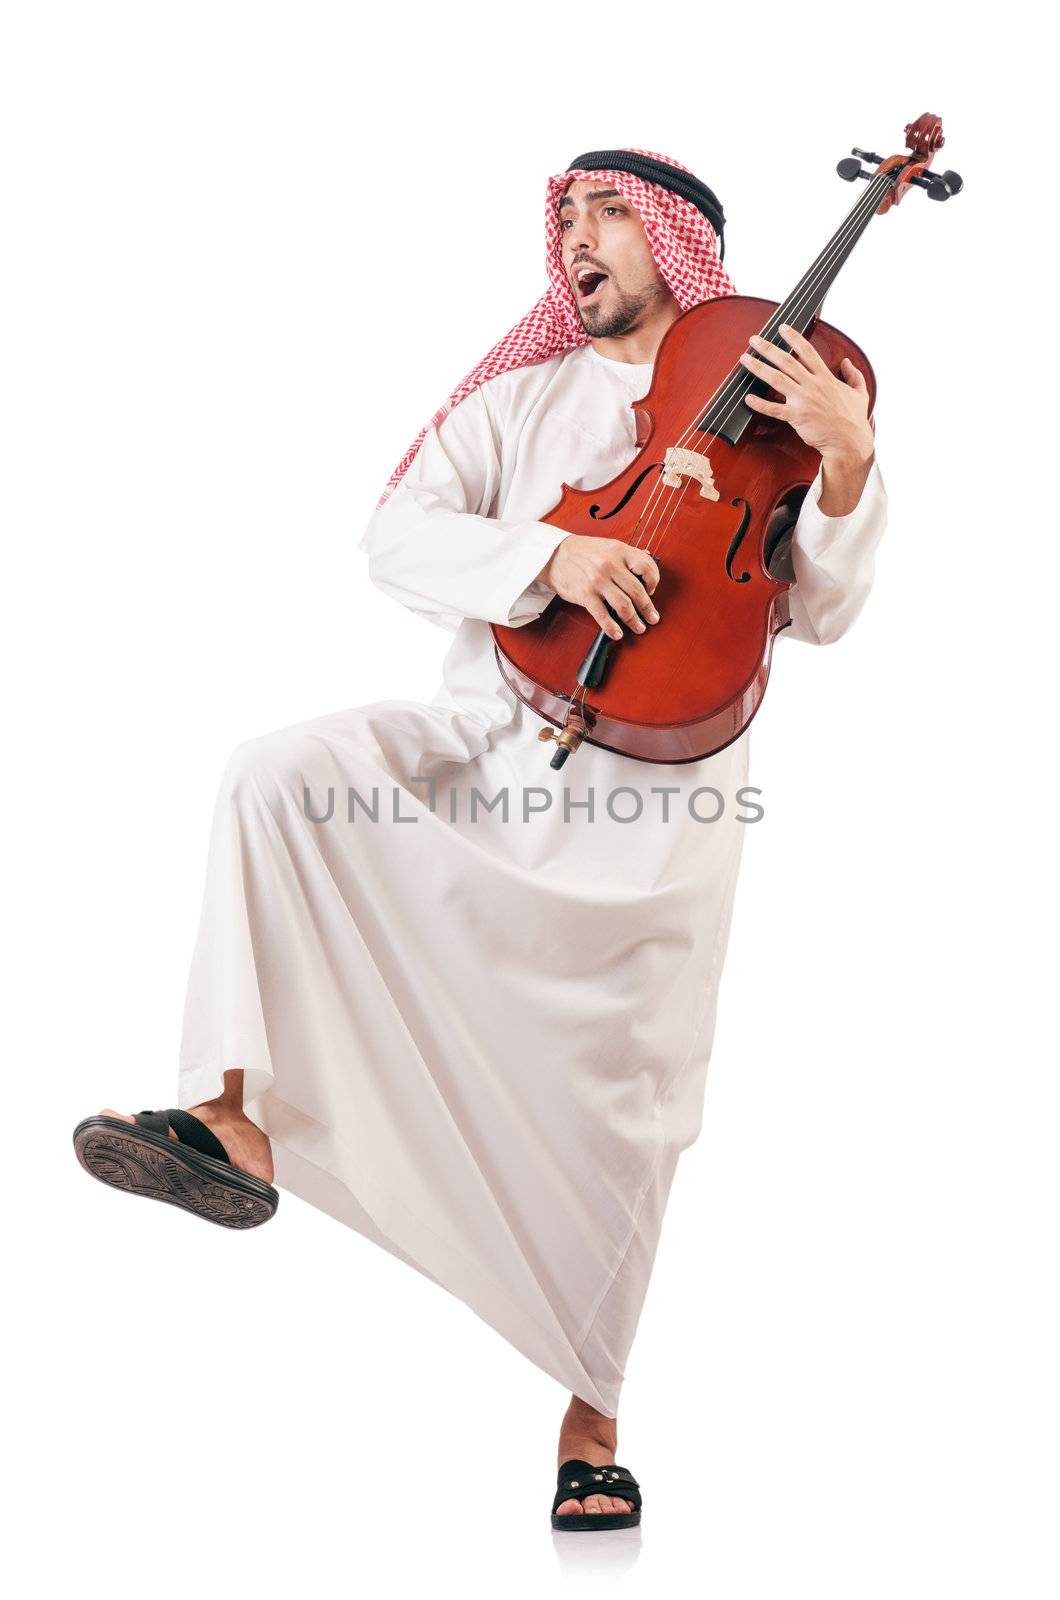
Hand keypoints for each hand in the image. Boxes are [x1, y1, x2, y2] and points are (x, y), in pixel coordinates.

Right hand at [537, 536, 660, 640]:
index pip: (646, 567)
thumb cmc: (582, 551)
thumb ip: (628, 554)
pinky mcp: (585, 594)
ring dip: (634, 620)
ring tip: (639, 627)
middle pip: (637, 591)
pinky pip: (602, 615)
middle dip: (647, 609)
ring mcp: (597, 580)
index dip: (653, 581)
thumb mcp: (608, 545)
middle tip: (652, 618)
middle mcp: (610, 565)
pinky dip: (612, 627)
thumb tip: (647, 559)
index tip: (651, 591)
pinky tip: (617, 633)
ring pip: (624, 605)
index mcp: (619, 551)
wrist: (554, 554)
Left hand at [739, 322, 874, 466]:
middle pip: (786, 361)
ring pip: (777, 379)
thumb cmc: (854, 420)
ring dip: (759, 368)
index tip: (782, 328)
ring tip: (745, 359)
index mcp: (826, 378)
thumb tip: (848, 362)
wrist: (849, 442)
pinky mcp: (797, 417)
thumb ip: (854, 375)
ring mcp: (804, 401)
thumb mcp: (860, 392)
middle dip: (768, 348)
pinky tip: (748, 398)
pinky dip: (760, 404)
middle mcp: (813, 385)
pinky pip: (775, 409)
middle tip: (754, 340)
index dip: (793, 337)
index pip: (807, 351)